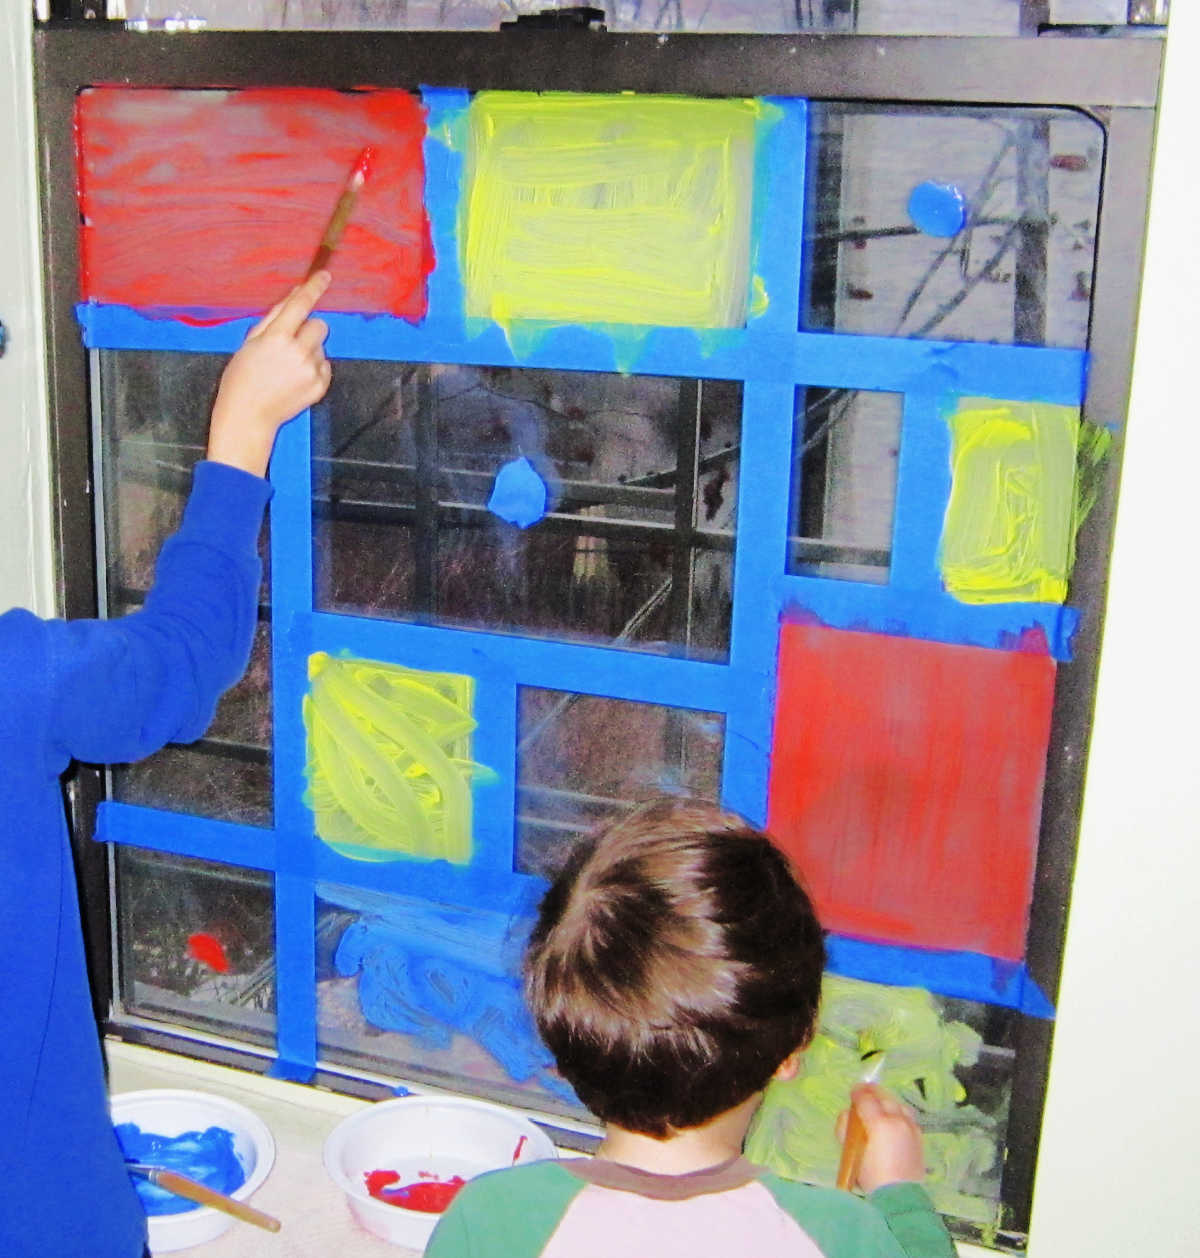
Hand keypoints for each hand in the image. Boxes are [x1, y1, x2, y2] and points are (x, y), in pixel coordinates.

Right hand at [206, 270, 333, 476]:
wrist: (249, 415)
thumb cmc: (243, 376)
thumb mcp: (251, 341)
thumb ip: (275, 315)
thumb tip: (295, 293)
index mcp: (276, 338)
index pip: (300, 305)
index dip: (314, 288)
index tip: (324, 276)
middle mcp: (297, 353)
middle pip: (320, 325)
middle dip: (308, 328)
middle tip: (290, 343)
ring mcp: (310, 371)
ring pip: (321, 346)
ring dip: (309, 350)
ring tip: (287, 367)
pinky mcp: (320, 386)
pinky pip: (325, 365)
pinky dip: (313, 368)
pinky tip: (294, 378)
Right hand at [835, 1084, 924, 1193]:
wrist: (899, 1197)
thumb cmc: (871, 1177)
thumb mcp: (852, 1153)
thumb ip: (846, 1129)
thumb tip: (849, 1115)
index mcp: (879, 1124)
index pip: (866, 1098)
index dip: (858, 1092)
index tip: (854, 1090)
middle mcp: (897, 1120)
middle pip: (884, 1097)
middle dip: (873, 1093)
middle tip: (865, 1093)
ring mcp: (910, 1128)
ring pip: (898, 1104)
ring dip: (887, 1101)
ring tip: (880, 1105)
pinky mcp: (919, 1137)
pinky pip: (907, 1116)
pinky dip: (898, 1113)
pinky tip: (893, 1119)